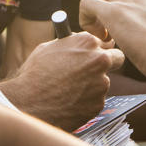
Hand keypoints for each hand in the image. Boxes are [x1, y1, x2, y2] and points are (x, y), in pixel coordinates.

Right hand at [0, 32, 124, 130]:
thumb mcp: (49, 48)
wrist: (28, 103)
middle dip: (109, 64)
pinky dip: (86, 101)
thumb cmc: (34, 74)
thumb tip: (80, 44)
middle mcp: (99, 60)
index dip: (100, 49)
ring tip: (69, 91)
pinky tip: (69, 102)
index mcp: (87, 42)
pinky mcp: (98, 104)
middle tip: (96, 70)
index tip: (96, 54)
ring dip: (92, 86)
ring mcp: (101, 83)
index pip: (106, 42)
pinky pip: (96, 100)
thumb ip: (71, 44)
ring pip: (103, 82)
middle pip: (117, 59)